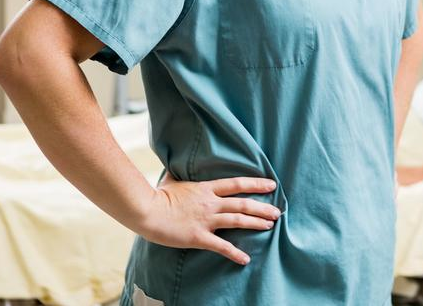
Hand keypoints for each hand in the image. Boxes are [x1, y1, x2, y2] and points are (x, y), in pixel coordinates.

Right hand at [137, 172, 280, 264]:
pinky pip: (221, 246)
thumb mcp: (172, 180)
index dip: (256, 184)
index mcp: (206, 189)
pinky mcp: (198, 237)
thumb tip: (175, 163)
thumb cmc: (157, 195)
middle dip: (262, 207)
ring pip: (237, 220)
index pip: (237, 184)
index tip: (271, 185)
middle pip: (242, 203)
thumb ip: (179, 174)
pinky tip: (245, 258)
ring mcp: (206, 220)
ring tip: (270, 226)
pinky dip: (234, 253)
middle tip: (277, 212)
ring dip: (255, 223)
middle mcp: (210, 203)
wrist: (146, 210)